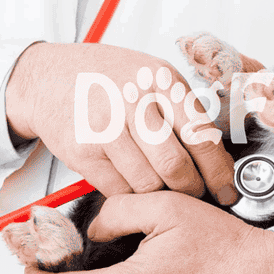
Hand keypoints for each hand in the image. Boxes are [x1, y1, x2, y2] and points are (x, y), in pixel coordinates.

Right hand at [5, 42, 235, 201]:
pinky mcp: (83, 152)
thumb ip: (181, 107)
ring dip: (162, 197)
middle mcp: (133, 101)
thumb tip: (218, 154)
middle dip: (192, 190)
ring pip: (148, 184)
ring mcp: (105, 128)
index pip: (201, 135)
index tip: (226, 189)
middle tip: (197, 196)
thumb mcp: (150, 76)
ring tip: (165, 192)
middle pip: (176, 166)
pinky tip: (135, 188)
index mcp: (160, 80)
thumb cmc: (105, 78)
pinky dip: (132, 197)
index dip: (219, 171)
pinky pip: (119, 191)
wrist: (46, 78)